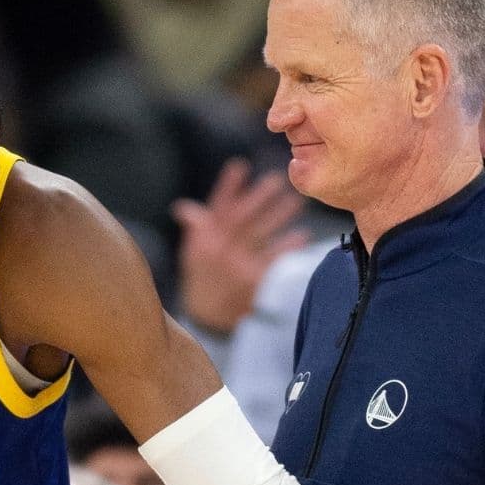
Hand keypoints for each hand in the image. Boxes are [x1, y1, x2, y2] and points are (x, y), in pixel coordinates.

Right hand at [174, 158, 308, 333]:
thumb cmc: (201, 279)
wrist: (206, 318)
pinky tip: (301, 235)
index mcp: (204, 239)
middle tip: (279, 179)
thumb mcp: (192, 254)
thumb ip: (195, 228)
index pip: (217, 207)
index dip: (229, 186)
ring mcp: (236, 265)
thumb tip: (183, 207)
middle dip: (260, 197)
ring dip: (280, 216)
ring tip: (296, 200)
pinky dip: (287, 246)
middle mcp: (219, 249)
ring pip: (261, 234)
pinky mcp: (252, 280)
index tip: (240, 165)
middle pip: (243, 217)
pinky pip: (273, 259)